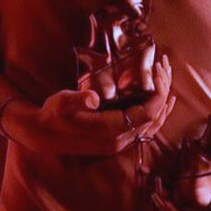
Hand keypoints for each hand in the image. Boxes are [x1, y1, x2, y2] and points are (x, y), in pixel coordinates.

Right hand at [14, 58, 175, 156]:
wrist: (43, 135)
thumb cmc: (52, 115)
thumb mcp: (61, 103)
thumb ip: (77, 100)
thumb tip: (93, 98)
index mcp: (110, 130)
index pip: (146, 113)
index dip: (158, 93)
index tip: (158, 70)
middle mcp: (119, 140)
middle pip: (154, 118)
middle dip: (163, 92)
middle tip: (164, 66)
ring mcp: (119, 143)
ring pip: (152, 125)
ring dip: (162, 103)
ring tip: (167, 80)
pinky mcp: (116, 141)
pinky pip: (144, 129)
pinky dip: (156, 114)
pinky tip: (160, 102)